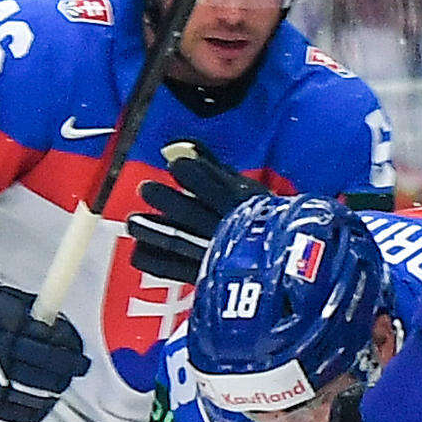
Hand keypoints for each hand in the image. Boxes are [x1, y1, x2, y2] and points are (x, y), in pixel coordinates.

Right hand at [0, 261, 89, 421]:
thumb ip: (26, 310)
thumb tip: (56, 326)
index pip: (35, 336)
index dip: (60, 340)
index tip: (75, 344)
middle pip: (35, 363)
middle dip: (64, 365)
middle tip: (80, 365)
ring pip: (29, 390)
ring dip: (54, 387)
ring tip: (64, 381)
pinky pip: (15, 413)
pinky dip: (35, 409)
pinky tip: (47, 401)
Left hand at [124, 140, 265, 283]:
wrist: (287, 264)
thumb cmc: (264, 223)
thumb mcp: (246, 190)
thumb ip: (212, 167)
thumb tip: (177, 145)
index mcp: (239, 204)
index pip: (208, 183)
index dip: (188, 172)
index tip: (178, 166)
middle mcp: (224, 228)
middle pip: (186, 212)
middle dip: (162, 198)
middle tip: (146, 189)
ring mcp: (213, 254)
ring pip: (175, 240)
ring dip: (149, 229)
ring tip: (134, 221)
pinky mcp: (203, 276)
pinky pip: (170, 268)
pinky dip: (150, 258)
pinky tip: (140, 248)